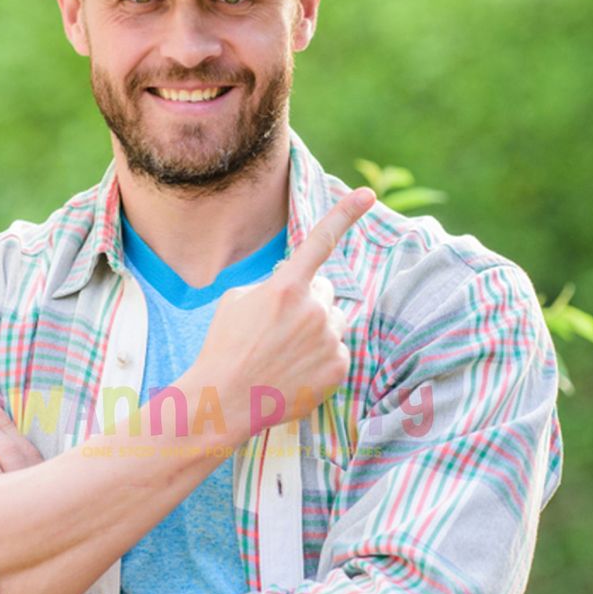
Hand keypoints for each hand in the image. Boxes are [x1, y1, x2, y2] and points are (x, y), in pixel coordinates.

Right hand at [188, 186, 375, 436]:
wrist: (225, 400)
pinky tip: (294, 371)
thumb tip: (298, 288)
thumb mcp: (237, 300)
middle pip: (325, 291)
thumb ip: (274, 285)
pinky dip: (320, 358)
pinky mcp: (338, 367)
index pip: (320, 241)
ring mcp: (329, 339)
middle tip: (279, 327)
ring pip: (333, 321)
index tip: (368, 193)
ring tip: (284, 353)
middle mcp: (314, 309)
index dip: (346, 213)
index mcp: (286, 287)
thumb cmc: (225, 346)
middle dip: (308, 301)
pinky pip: (337, 351)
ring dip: (316, 329)